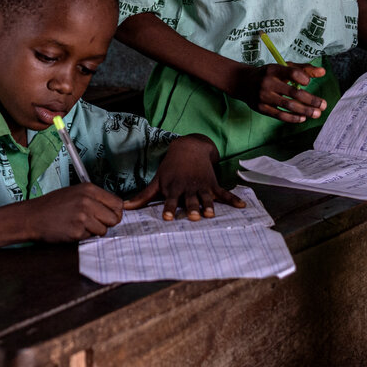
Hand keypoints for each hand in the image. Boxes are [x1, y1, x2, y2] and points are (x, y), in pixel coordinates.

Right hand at [25, 184, 124, 242]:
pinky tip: (71, 229)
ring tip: (79, 225)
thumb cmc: (53, 205)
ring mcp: (83, 217)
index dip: (115, 212)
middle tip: (94, 223)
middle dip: (107, 223)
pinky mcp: (77, 231)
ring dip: (94, 231)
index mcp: (89, 189)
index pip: (118, 203)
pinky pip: (90, 237)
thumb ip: (95, 199)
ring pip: (104, 230)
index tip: (109, 216)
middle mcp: (88, 201)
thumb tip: (115, 209)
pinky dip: (83, 236)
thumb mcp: (75, 193)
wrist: (32, 217)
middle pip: (114, 218)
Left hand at [127, 136, 241, 219]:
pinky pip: (224, 193)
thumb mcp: (157, 180)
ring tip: (211, 215)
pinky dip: (233, 199)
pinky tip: (241, 206)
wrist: (189, 148)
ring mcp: (202, 186)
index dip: (169, 209)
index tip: (167, 218)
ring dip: (209, 206)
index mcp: (174, 188)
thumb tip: (125, 208)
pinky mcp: (213, 184)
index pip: (170, 201)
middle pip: (190, 200)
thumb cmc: (170, 169)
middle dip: (191, 208)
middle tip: (193, 217)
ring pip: (206, 198)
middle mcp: (188, 188)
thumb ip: (143, 196)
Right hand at [237, 62, 327, 122]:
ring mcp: (263, 96)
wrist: (242, 82)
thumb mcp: (282, 67)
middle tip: (323, 105)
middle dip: (310, 100)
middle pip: (292, 92)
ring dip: (305, 110)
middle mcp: (267, 82)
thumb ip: (303, 69)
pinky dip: (292, 118)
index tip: (308, 83)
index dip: (302, 78)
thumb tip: (323, 72)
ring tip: (317, 113)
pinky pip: (279, 115)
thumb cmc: (268, 74)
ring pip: (287, 105)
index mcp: (274, 69)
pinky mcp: (261, 108)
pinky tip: (303, 118)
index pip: (291, 72)